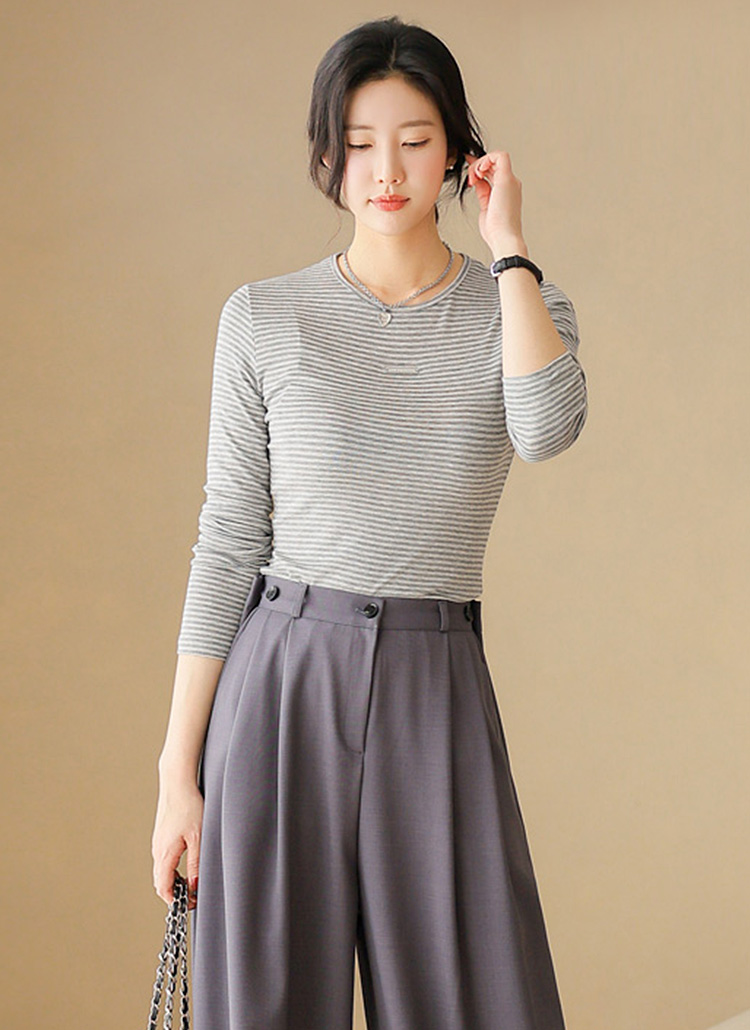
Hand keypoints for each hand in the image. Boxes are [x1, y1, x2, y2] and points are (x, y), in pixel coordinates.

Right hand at [151, 777, 203, 909]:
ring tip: (192, 882)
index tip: (190, 904)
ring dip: (174, 880)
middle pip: (161, 882)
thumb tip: (196, 886)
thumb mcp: (199, 837)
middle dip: (175, 893)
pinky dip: (172, 869)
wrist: (177, 782)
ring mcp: (157, 843)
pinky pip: (163, 860)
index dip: (175, 900)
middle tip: (193, 896)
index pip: (164, 888)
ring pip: (162, 871)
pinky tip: (186, 865)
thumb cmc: (189, 806)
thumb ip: (197, 863)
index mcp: (164, 854)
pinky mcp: (161, 836)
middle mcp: (157, 850)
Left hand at [464, 150, 526, 255]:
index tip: (468, 172)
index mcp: (505, 191)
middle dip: (476, 167)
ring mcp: (510, 181)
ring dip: (480, 164)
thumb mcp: (485, 207)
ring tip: (473, 179)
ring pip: (496, 157)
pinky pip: (500, 156)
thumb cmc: (495, 230)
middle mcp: (510, 184)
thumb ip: (482, 192)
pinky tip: (479, 173)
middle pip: (493, 164)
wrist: (503, 238)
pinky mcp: (507, 179)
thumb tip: (477, 181)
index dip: (479, 168)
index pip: (492, 172)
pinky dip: (486, 159)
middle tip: (469, 181)